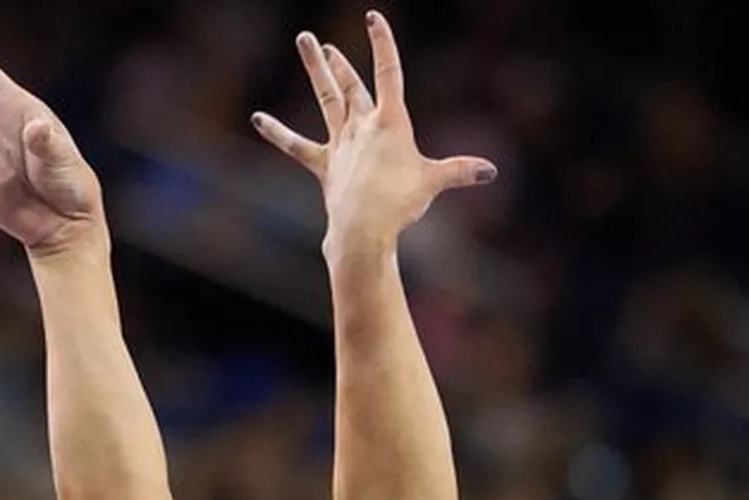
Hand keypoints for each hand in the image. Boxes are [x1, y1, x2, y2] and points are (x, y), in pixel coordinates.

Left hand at [252, 12, 496, 255]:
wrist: (364, 229)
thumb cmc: (400, 204)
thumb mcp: (434, 182)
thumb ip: (460, 171)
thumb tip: (492, 172)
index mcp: (391, 122)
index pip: (389, 73)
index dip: (383, 43)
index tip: (373, 17)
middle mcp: (362, 126)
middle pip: (351, 85)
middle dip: (341, 61)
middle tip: (328, 42)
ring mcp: (340, 144)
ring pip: (326, 99)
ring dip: (316, 69)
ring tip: (306, 42)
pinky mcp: (324, 165)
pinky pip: (296, 146)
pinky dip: (277, 132)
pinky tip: (257, 118)